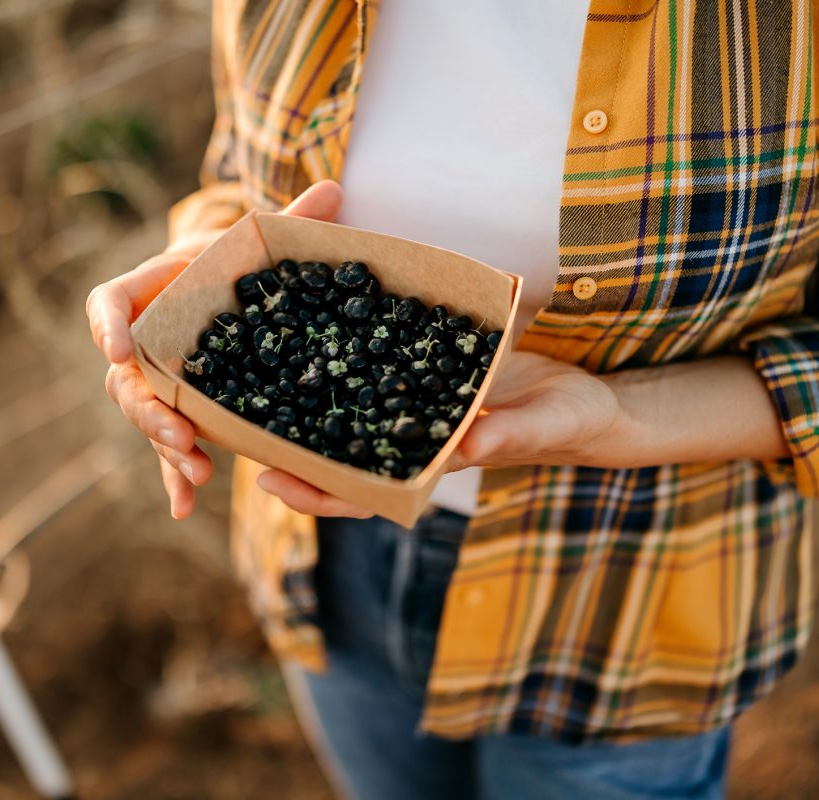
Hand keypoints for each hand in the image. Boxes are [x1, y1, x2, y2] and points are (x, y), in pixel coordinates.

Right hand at [87, 180, 344, 517]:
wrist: (223, 289)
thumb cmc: (234, 261)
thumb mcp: (259, 242)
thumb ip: (291, 219)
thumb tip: (336, 186)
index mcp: (152, 290)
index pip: (108, 301)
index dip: (106, 324)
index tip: (117, 350)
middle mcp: (144, 340)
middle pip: (125, 377)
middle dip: (147, 410)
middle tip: (178, 434)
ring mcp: (155, 380)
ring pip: (144, 416)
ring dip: (164, 447)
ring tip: (196, 471)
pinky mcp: (175, 411)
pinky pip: (167, 447)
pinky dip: (173, 477)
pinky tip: (183, 508)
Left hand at [256, 349, 790, 517]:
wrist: (585, 394)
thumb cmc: (567, 421)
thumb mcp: (542, 425)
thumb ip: (508, 433)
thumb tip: (469, 440)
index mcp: (430, 463)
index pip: (364, 491)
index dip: (318, 492)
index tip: (273, 484)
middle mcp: (411, 436)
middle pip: (340, 448)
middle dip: (290, 443)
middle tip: (233, 430)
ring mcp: (414, 403)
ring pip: (350, 404)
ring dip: (305, 394)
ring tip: (251, 369)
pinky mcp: (424, 366)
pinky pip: (378, 358)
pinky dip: (347, 344)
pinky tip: (315, 315)